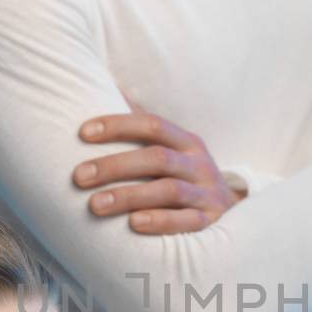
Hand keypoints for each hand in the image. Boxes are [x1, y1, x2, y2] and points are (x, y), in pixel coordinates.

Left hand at [73, 103, 244, 234]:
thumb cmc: (187, 178)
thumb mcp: (175, 150)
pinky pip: (187, 221)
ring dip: (129, 196)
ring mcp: (207, 194)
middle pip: (156, 158)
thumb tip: (111, 87)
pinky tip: (133, 224)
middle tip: (78, 176)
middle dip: (114, 166)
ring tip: (95, 205)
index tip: (82, 132)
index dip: (118, 125)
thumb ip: (144, 128)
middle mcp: (199, 164)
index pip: (152, 124)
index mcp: (186, 142)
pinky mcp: (211, 223)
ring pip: (169, 190)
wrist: (233, 216)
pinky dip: (161, 221)